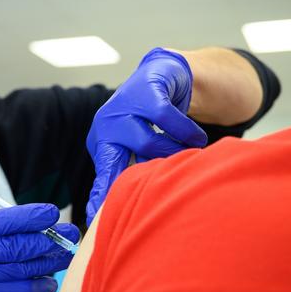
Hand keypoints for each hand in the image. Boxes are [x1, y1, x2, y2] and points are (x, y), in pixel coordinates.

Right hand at [0, 165, 79, 291]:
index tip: (50, 212)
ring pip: (19, 268)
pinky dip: (38, 286)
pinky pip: (19, 291)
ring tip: (64, 256)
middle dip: (45, 238)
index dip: (27, 216)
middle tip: (68, 234)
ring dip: (47, 262)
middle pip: (11, 244)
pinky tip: (49, 283)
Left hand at [85, 48, 207, 224]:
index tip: (94, 217)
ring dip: (175, 151)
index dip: (100, 196)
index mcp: (102, 143)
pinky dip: (186, 131)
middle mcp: (106, 126)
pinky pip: (168, 120)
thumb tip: (134, 209)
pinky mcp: (144, 91)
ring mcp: (123, 107)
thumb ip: (134, 171)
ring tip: (188, 151)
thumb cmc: (149, 119)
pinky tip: (195, 136)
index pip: (101, 175)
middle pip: (119, 162)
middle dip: (136, 180)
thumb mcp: (137, 146)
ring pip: (149, 143)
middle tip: (161, 186)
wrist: (163, 74)